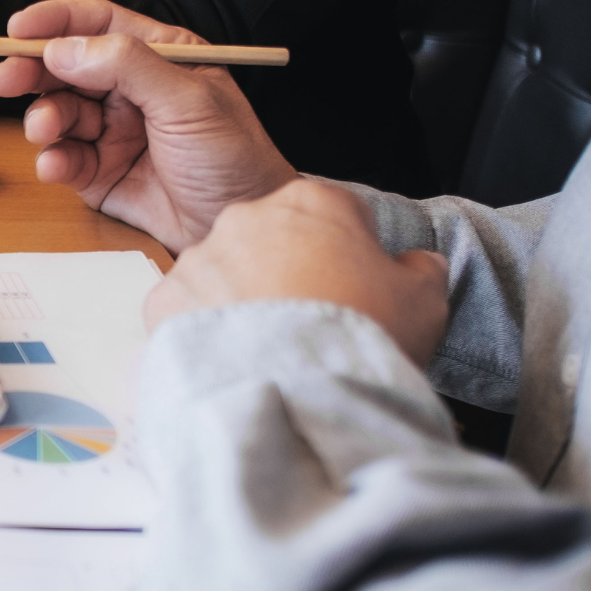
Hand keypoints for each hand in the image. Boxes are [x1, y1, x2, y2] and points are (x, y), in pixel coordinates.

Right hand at [0, 0, 295, 251]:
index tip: (17, 28)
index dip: (55, 22)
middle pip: (66, 67)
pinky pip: (62, 157)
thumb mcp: (188, 101)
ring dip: (43, 118)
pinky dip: (51, 159)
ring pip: (58, 112)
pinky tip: (55, 165)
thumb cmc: (236, 160)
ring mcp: (114, 131)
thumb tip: (66, 48)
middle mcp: (131, 90)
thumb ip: (127, 66)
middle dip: (33, 71)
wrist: (242, 226)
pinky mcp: (101, 173)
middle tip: (6, 80)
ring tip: (44, 131)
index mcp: (158, 57)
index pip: (98, 24)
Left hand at [145, 179, 449, 366]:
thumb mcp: (423, 298)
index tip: (355, 286)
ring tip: (273, 349)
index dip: (349, 251)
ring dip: (245, 301)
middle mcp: (247, 216)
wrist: (297, 389)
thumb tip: (415, 264)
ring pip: (225, 274)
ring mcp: (200, 257)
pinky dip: (205, 332)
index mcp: (312, 201)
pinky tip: (233, 360)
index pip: (335, 211)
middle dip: (289, 272)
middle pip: (272, 239)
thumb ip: (419, 269)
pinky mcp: (166, 300)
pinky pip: (188, 311)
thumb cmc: (363, 336)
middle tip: (311, 321)